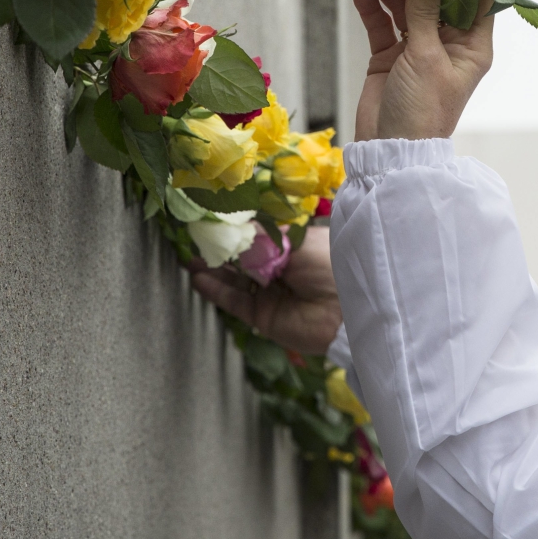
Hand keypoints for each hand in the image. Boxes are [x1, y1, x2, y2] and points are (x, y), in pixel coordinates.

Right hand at [188, 225, 341, 355]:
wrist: (348, 309)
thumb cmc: (329, 264)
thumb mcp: (293, 244)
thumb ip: (260, 239)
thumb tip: (233, 230)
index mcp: (291, 246)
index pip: (257, 236)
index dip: (235, 230)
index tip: (211, 222)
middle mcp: (279, 268)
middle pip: (241, 258)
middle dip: (218, 249)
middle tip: (193, 239)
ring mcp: (269, 293)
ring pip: (234, 280)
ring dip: (212, 269)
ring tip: (189, 258)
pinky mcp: (263, 316)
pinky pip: (235, 301)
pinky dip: (216, 291)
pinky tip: (199, 279)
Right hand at [351, 0, 493, 140]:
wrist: (390, 150)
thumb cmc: (422, 110)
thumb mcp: (426, 56)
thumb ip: (425, 11)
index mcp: (471, 46)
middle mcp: (447, 43)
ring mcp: (417, 48)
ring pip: (404, 5)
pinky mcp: (390, 55)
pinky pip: (381, 23)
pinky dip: (371, 5)